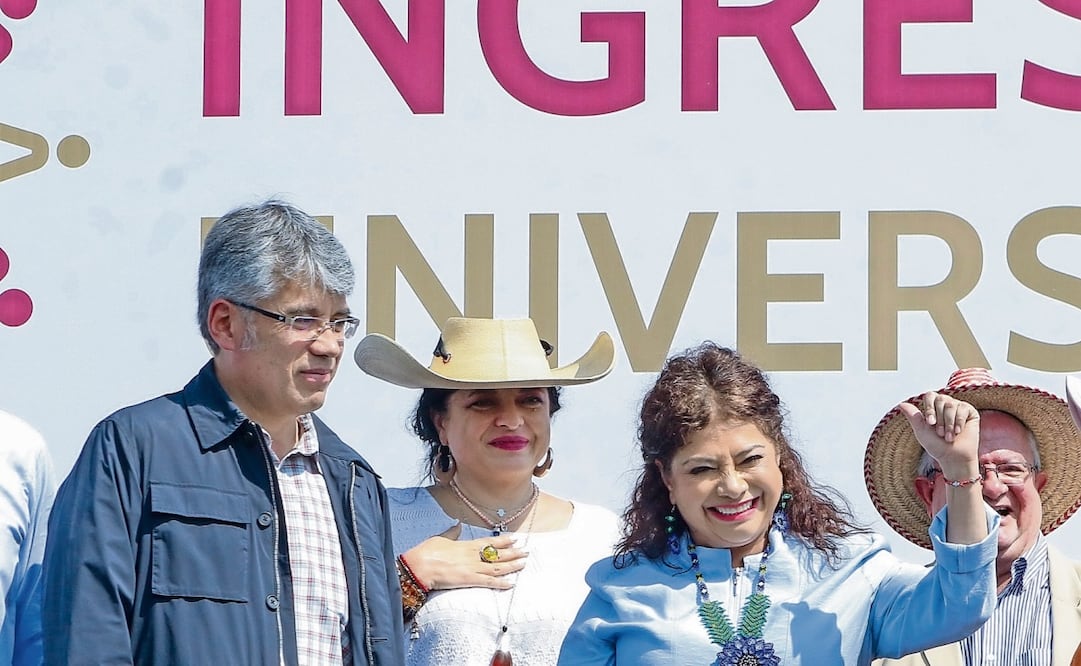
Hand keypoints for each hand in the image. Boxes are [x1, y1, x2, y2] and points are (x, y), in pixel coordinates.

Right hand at [402, 523, 527, 590]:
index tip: (515, 539)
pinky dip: (501, 583)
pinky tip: (512, 584)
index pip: (489, 542)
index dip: (503, 541)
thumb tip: (456, 524)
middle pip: (497, 554)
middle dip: (513, 553)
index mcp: (466, 545)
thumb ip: (451, 532)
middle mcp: (472, 555)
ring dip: (512, 566)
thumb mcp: (440, 538)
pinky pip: (489, 582)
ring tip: (524, 563)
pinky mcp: (469, 580)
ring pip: (497, 567)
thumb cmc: (427, 552)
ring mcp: (472, 567)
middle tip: (527, 551)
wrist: (419, 565)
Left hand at [898, 391, 979, 478]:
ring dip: (948, 423)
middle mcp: (946, 404)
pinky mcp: (970, 412)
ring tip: (949, 437)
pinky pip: (963, 409)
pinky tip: (959, 432)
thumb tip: (901, 404)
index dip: (929, 408)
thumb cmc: (936, 445)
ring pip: (951, 405)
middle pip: (941, 399)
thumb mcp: (921, 430)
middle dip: (939, 419)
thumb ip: (913, 416)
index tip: (930, 423)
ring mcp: (958, 407)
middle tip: (940, 433)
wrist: (953, 457)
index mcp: (933, 407)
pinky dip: (959, 422)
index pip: (930, 396)